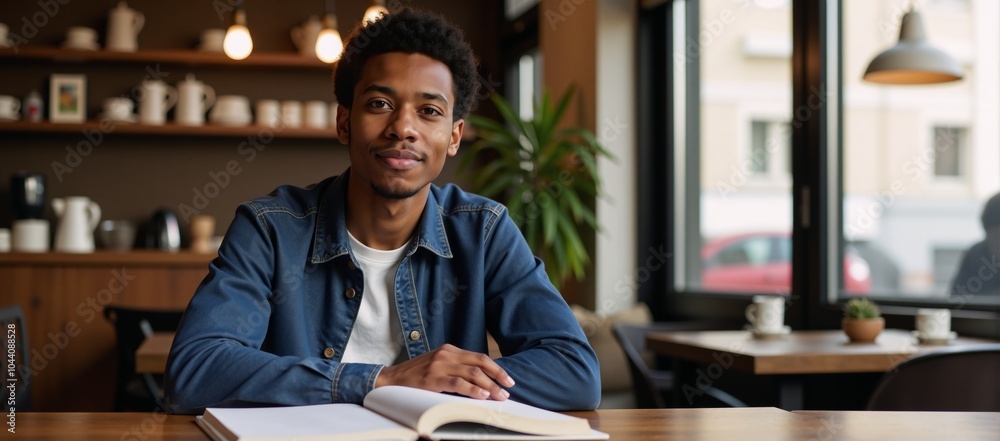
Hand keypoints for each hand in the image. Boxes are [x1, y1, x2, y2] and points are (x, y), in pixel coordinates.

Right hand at [374, 343, 515, 400]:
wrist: (391, 379)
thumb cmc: (417, 376)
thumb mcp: (438, 365)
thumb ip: (456, 368)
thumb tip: (481, 381)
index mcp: (449, 350)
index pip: (479, 357)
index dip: (496, 368)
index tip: (508, 380)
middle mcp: (446, 354)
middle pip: (480, 363)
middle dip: (497, 377)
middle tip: (508, 390)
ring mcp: (439, 365)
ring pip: (472, 373)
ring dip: (489, 386)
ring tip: (499, 396)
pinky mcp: (433, 379)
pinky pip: (458, 383)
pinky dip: (473, 389)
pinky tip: (482, 396)